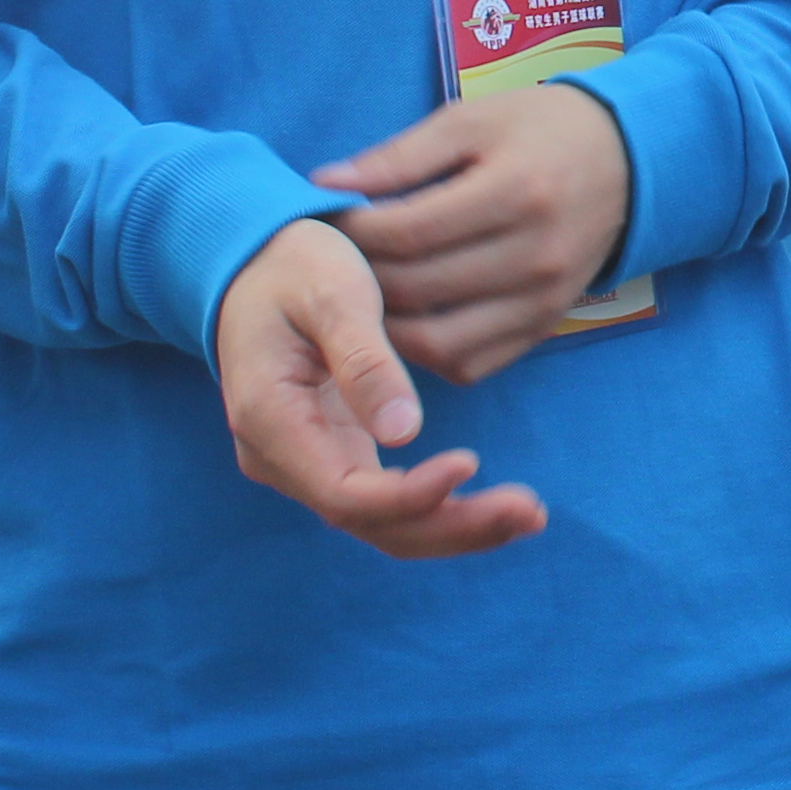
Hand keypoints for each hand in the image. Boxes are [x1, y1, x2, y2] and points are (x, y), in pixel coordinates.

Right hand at [214, 217, 549, 556]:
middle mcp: (281, 458)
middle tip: (532, 514)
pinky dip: (442, 508)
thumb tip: (403, 432)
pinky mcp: (335, 455)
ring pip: (384, 523)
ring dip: (457, 527)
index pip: (345, 492)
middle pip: (371, 522)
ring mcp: (306, 463)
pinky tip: (498, 505)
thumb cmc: (296, 266)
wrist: (258, 262)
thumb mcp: (332, 295)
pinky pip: (388, 502)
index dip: (411, 494)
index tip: (472, 464)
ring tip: (530, 516)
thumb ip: (364, 361)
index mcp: (271, 420)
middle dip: (454, 527)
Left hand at [317, 79, 638, 383]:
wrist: (629, 160)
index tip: (331, 221)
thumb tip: (324, 186)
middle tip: (336, 260)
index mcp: (515, 192)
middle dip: (361, 278)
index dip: (354, 233)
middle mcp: (534, 255)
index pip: (408, 232)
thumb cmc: (542, 129)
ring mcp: (544, 300)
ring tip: (365, 295)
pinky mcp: (545, 327)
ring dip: (387, 327)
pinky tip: (410, 319)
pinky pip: (471, 365)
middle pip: (417, 289)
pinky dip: (428, 353)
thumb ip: (399, 156)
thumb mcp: (472, 121)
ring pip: (438, 343)